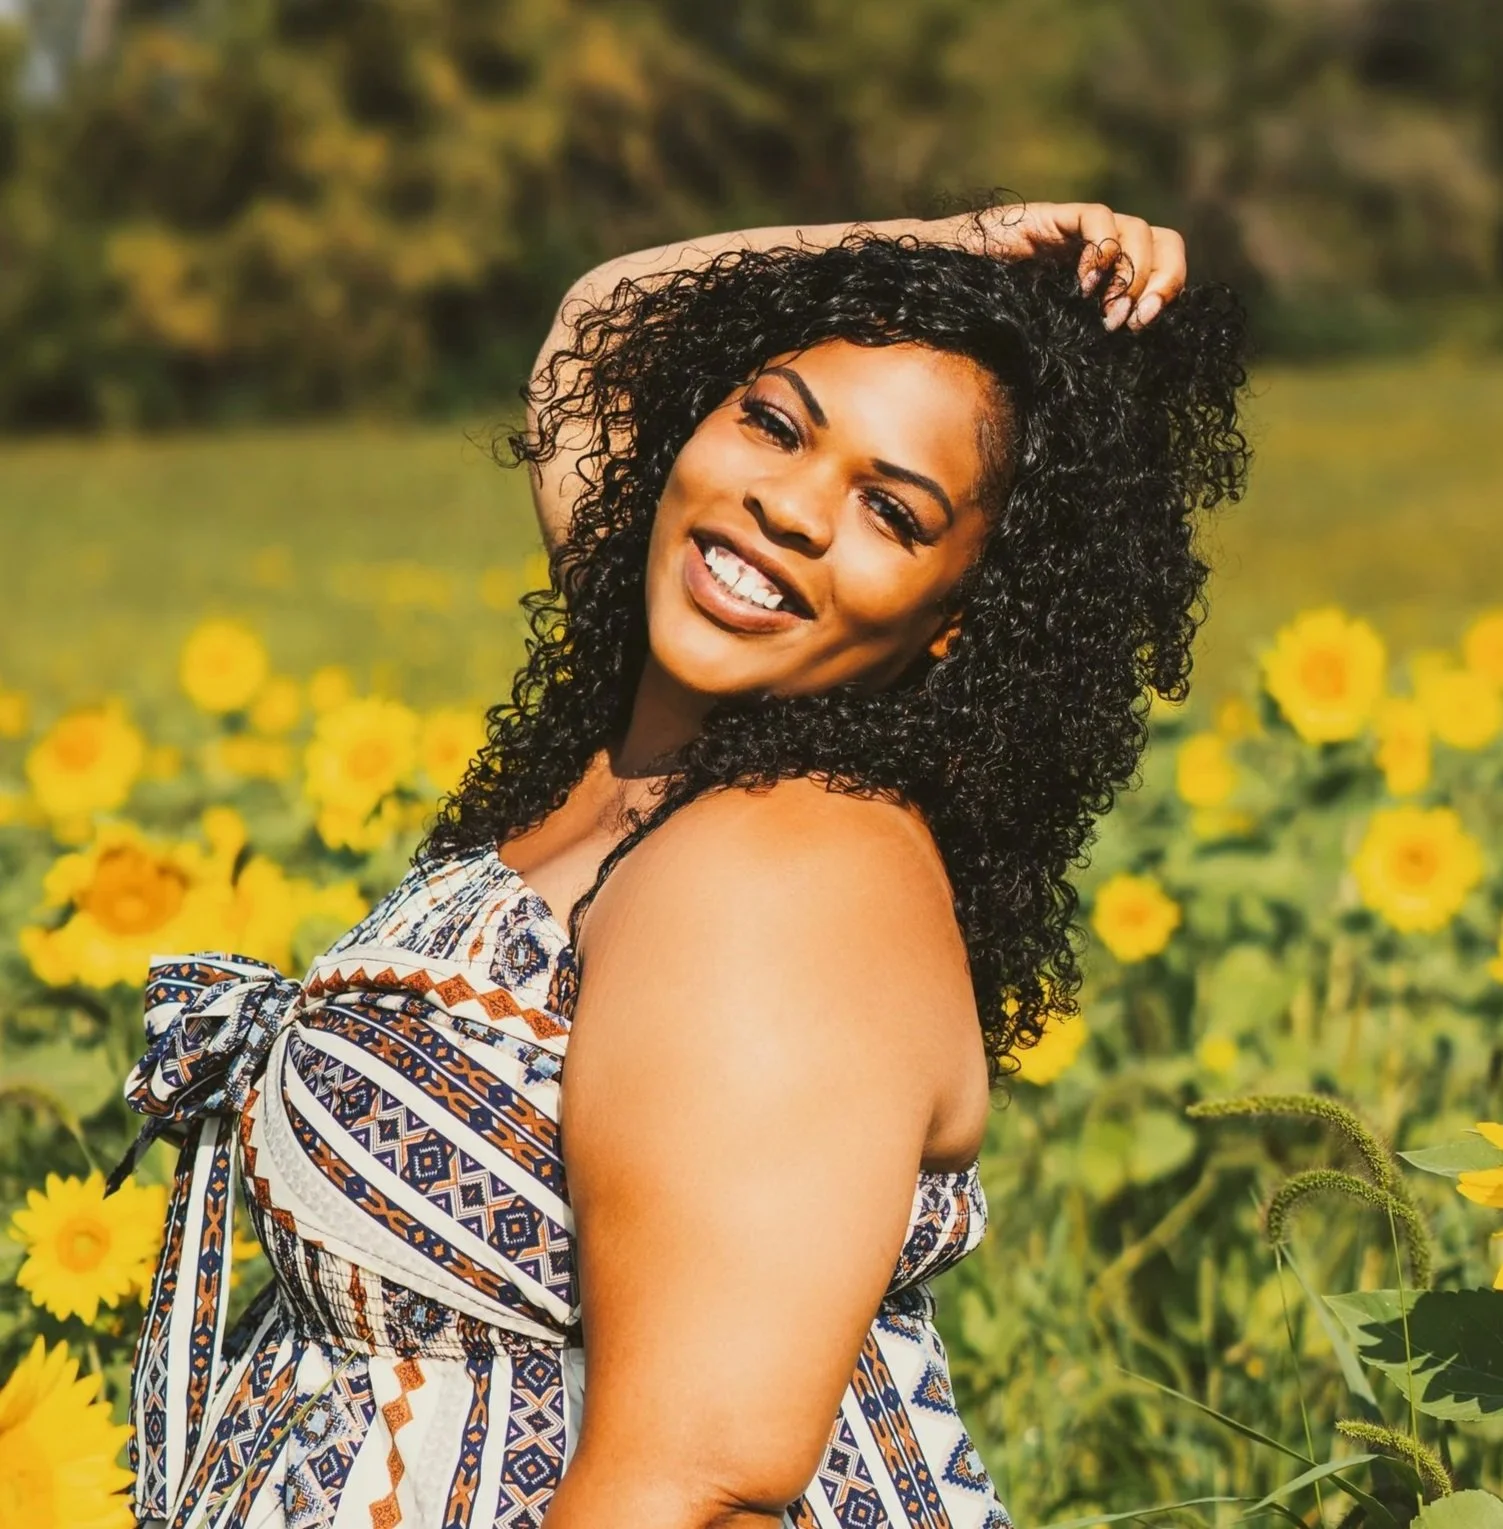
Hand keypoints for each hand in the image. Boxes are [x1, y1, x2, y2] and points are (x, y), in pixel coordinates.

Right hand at [947, 200, 1188, 330]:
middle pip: (1164, 240)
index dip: (1166, 290)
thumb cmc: (982, 327)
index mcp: (1104, 278)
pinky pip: (1096, 217)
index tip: (1142, 327)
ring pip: (1138, 228)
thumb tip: (1124, 378)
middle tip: (1137, 318)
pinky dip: (1101, 249)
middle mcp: (1095, 250)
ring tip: (1105, 311)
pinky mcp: (1050, 218)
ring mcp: (1074, 231)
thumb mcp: (1048, 344)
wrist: (932, 295)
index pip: (1162, 266)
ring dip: (1132, 273)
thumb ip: (1082, 346)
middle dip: (1164, 278)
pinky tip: (1080, 283)